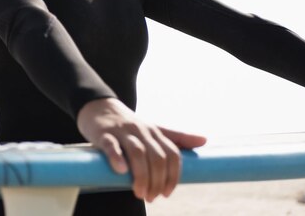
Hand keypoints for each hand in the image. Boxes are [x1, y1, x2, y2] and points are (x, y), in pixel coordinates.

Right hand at [76, 98, 206, 201]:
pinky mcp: (105, 134)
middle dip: (157, 180)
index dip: (173, 176)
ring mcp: (123, 132)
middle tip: (151, 197)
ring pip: (137, 152)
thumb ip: (177, 137)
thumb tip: (204, 140)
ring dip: (141, 176)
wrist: (99, 106)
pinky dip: (117, 157)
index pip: (172, 154)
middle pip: (157, 157)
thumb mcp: (154, 129)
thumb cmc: (129, 124)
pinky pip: (112, 146)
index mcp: (155, 132)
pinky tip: (121, 170)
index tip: (167, 193)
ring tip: (139, 193)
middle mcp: (141, 131)